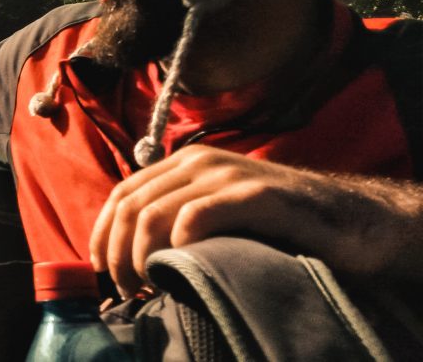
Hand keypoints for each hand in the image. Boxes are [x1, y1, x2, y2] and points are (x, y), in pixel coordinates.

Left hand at [88, 145, 421, 296]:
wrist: (348, 218)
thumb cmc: (278, 222)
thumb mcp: (218, 210)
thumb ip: (178, 215)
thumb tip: (128, 251)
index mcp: (185, 163)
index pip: (122, 193)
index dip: (103, 233)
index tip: (102, 270)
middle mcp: (200, 161)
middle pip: (131, 206)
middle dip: (119, 253)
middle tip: (128, 289)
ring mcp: (227, 175)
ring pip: (153, 213)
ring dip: (141, 257)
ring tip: (150, 286)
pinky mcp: (255, 195)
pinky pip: (197, 215)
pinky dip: (179, 243)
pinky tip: (184, 266)